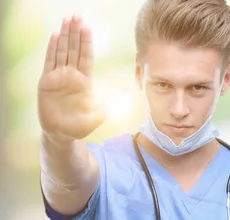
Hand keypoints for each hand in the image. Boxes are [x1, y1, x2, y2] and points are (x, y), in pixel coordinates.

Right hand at [38, 15, 104, 140]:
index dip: (87, 42)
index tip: (88, 27)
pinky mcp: (46, 82)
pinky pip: (49, 62)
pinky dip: (52, 49)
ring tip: (66, 20)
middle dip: (76, 33)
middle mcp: (72, 76)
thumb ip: (109, 105)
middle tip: (77, 16)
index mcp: (85, 81)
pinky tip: (54, 36)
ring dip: (65, 36)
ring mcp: (59, 77)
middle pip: (74, 50)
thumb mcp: (99, 116)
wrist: (62, 135)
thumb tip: (125, 96)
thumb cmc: (81, 126)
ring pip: (62, 52)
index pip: (86, 56)